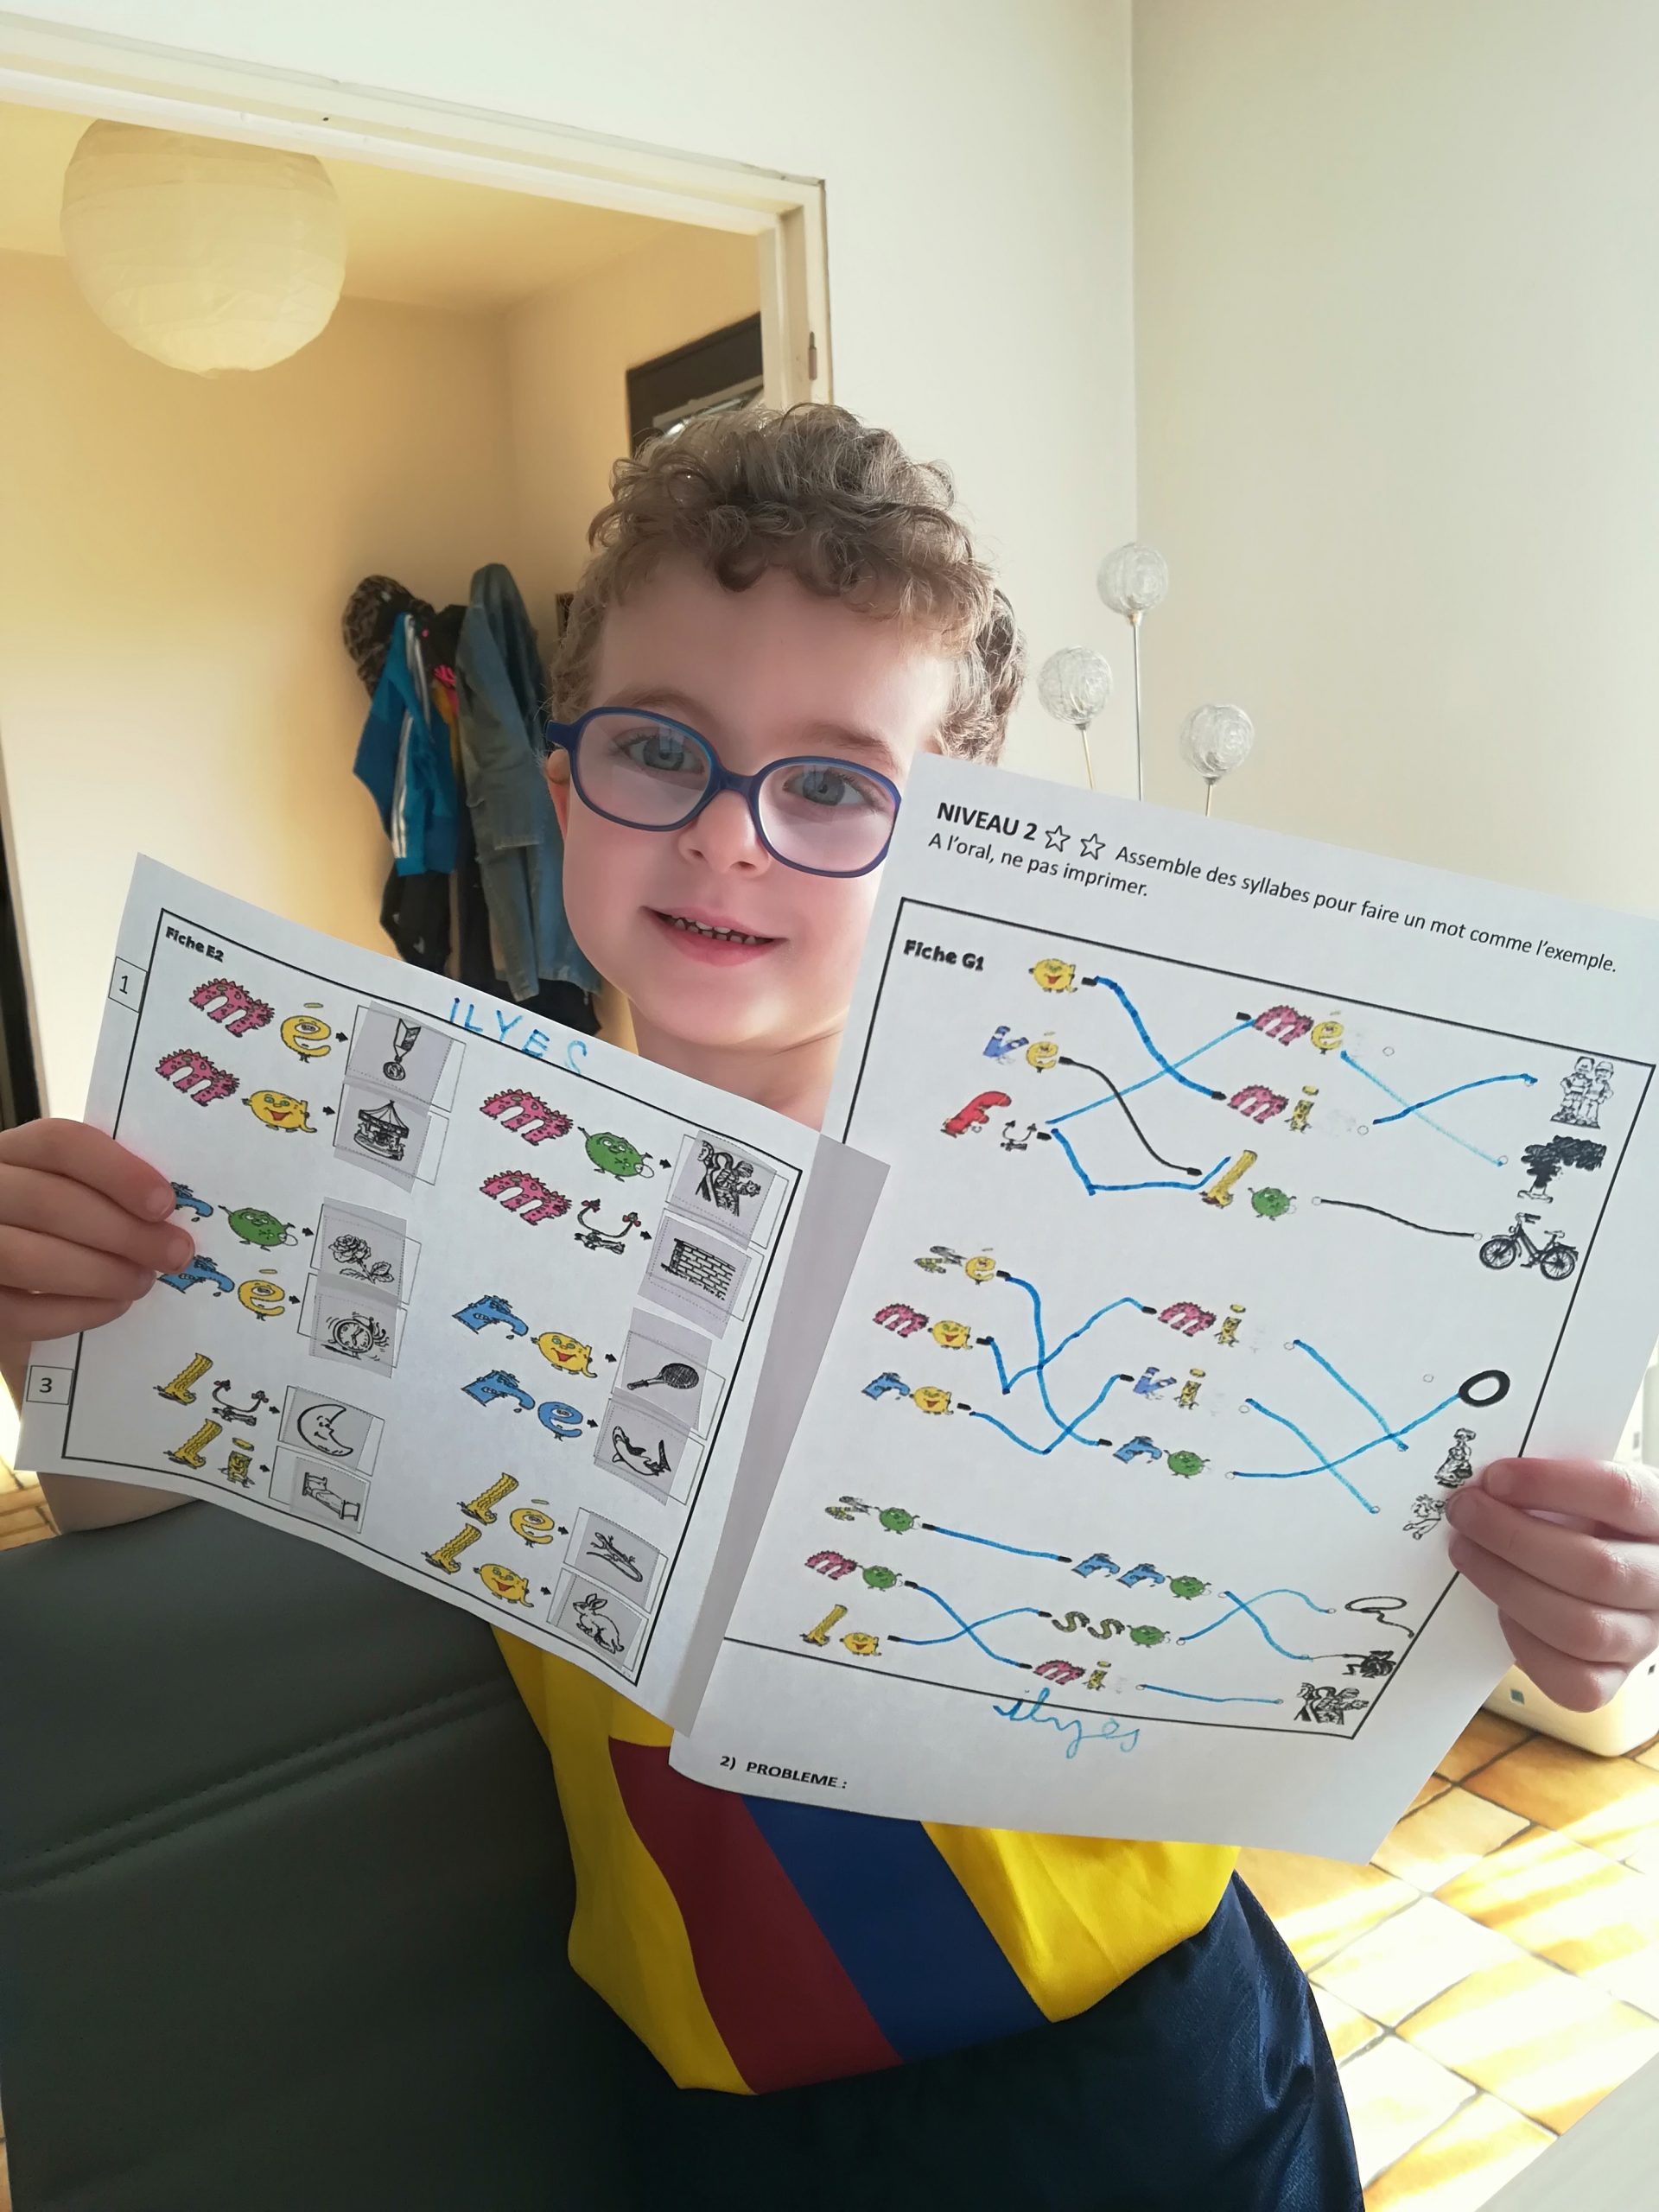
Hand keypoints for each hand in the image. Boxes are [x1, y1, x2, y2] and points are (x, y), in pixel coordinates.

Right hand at [0, 1118, 191, 1351]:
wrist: (9, 1278)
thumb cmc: (54, 1227)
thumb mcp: (73, 1192)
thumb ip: (106, 1188)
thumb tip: (171, 1211)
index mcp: (10, 1153)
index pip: (58, 1142)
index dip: (116, 1171)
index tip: (165, 1203)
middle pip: (48, 1201)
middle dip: (123, 1231)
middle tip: (174, 1252)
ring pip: (26, 1258)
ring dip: (101, 1273)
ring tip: (143, 1280)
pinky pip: (20, 1312)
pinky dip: (76, 1311)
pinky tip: (114, 1305)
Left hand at [1445, 1457, 1658, 1711]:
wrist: (1599, 1570)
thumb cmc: (1581, 1519)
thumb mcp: (1577, 1488)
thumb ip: (1547, 1483)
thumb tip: (1483, 1485)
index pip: (1620, 1495)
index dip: (1551, 1484)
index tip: (1495, 1477)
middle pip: (1596, 1570)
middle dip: (1513, 1538)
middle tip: (1464, 1512)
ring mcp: (1645, 1636)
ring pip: (1582, 1629)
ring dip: (1507, 1586)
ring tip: (1465, 1552)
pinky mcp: (1616, 1678)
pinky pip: (1574, 1681)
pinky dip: (1525, 1645)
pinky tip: (1500, 1609)